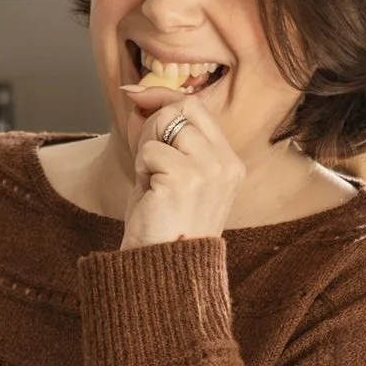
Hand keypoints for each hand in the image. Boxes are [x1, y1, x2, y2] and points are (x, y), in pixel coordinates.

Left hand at [116, 87, 243, 249]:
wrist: (161, 269)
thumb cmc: (162, 226)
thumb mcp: (169, 175)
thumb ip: (162, 137)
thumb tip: (138, 98)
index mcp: (230, 164)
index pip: (197, 108)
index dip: (164, 99)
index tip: (136, 96)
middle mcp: (226, 165)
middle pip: (181, 109)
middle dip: (154, 127)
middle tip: (149, 165)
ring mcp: (209, 171)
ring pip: (165, 125)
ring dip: (147, 151)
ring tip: (152, 183)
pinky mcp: (185, 179)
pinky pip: (150, 150)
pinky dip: (141, 169)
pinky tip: (151, 195)